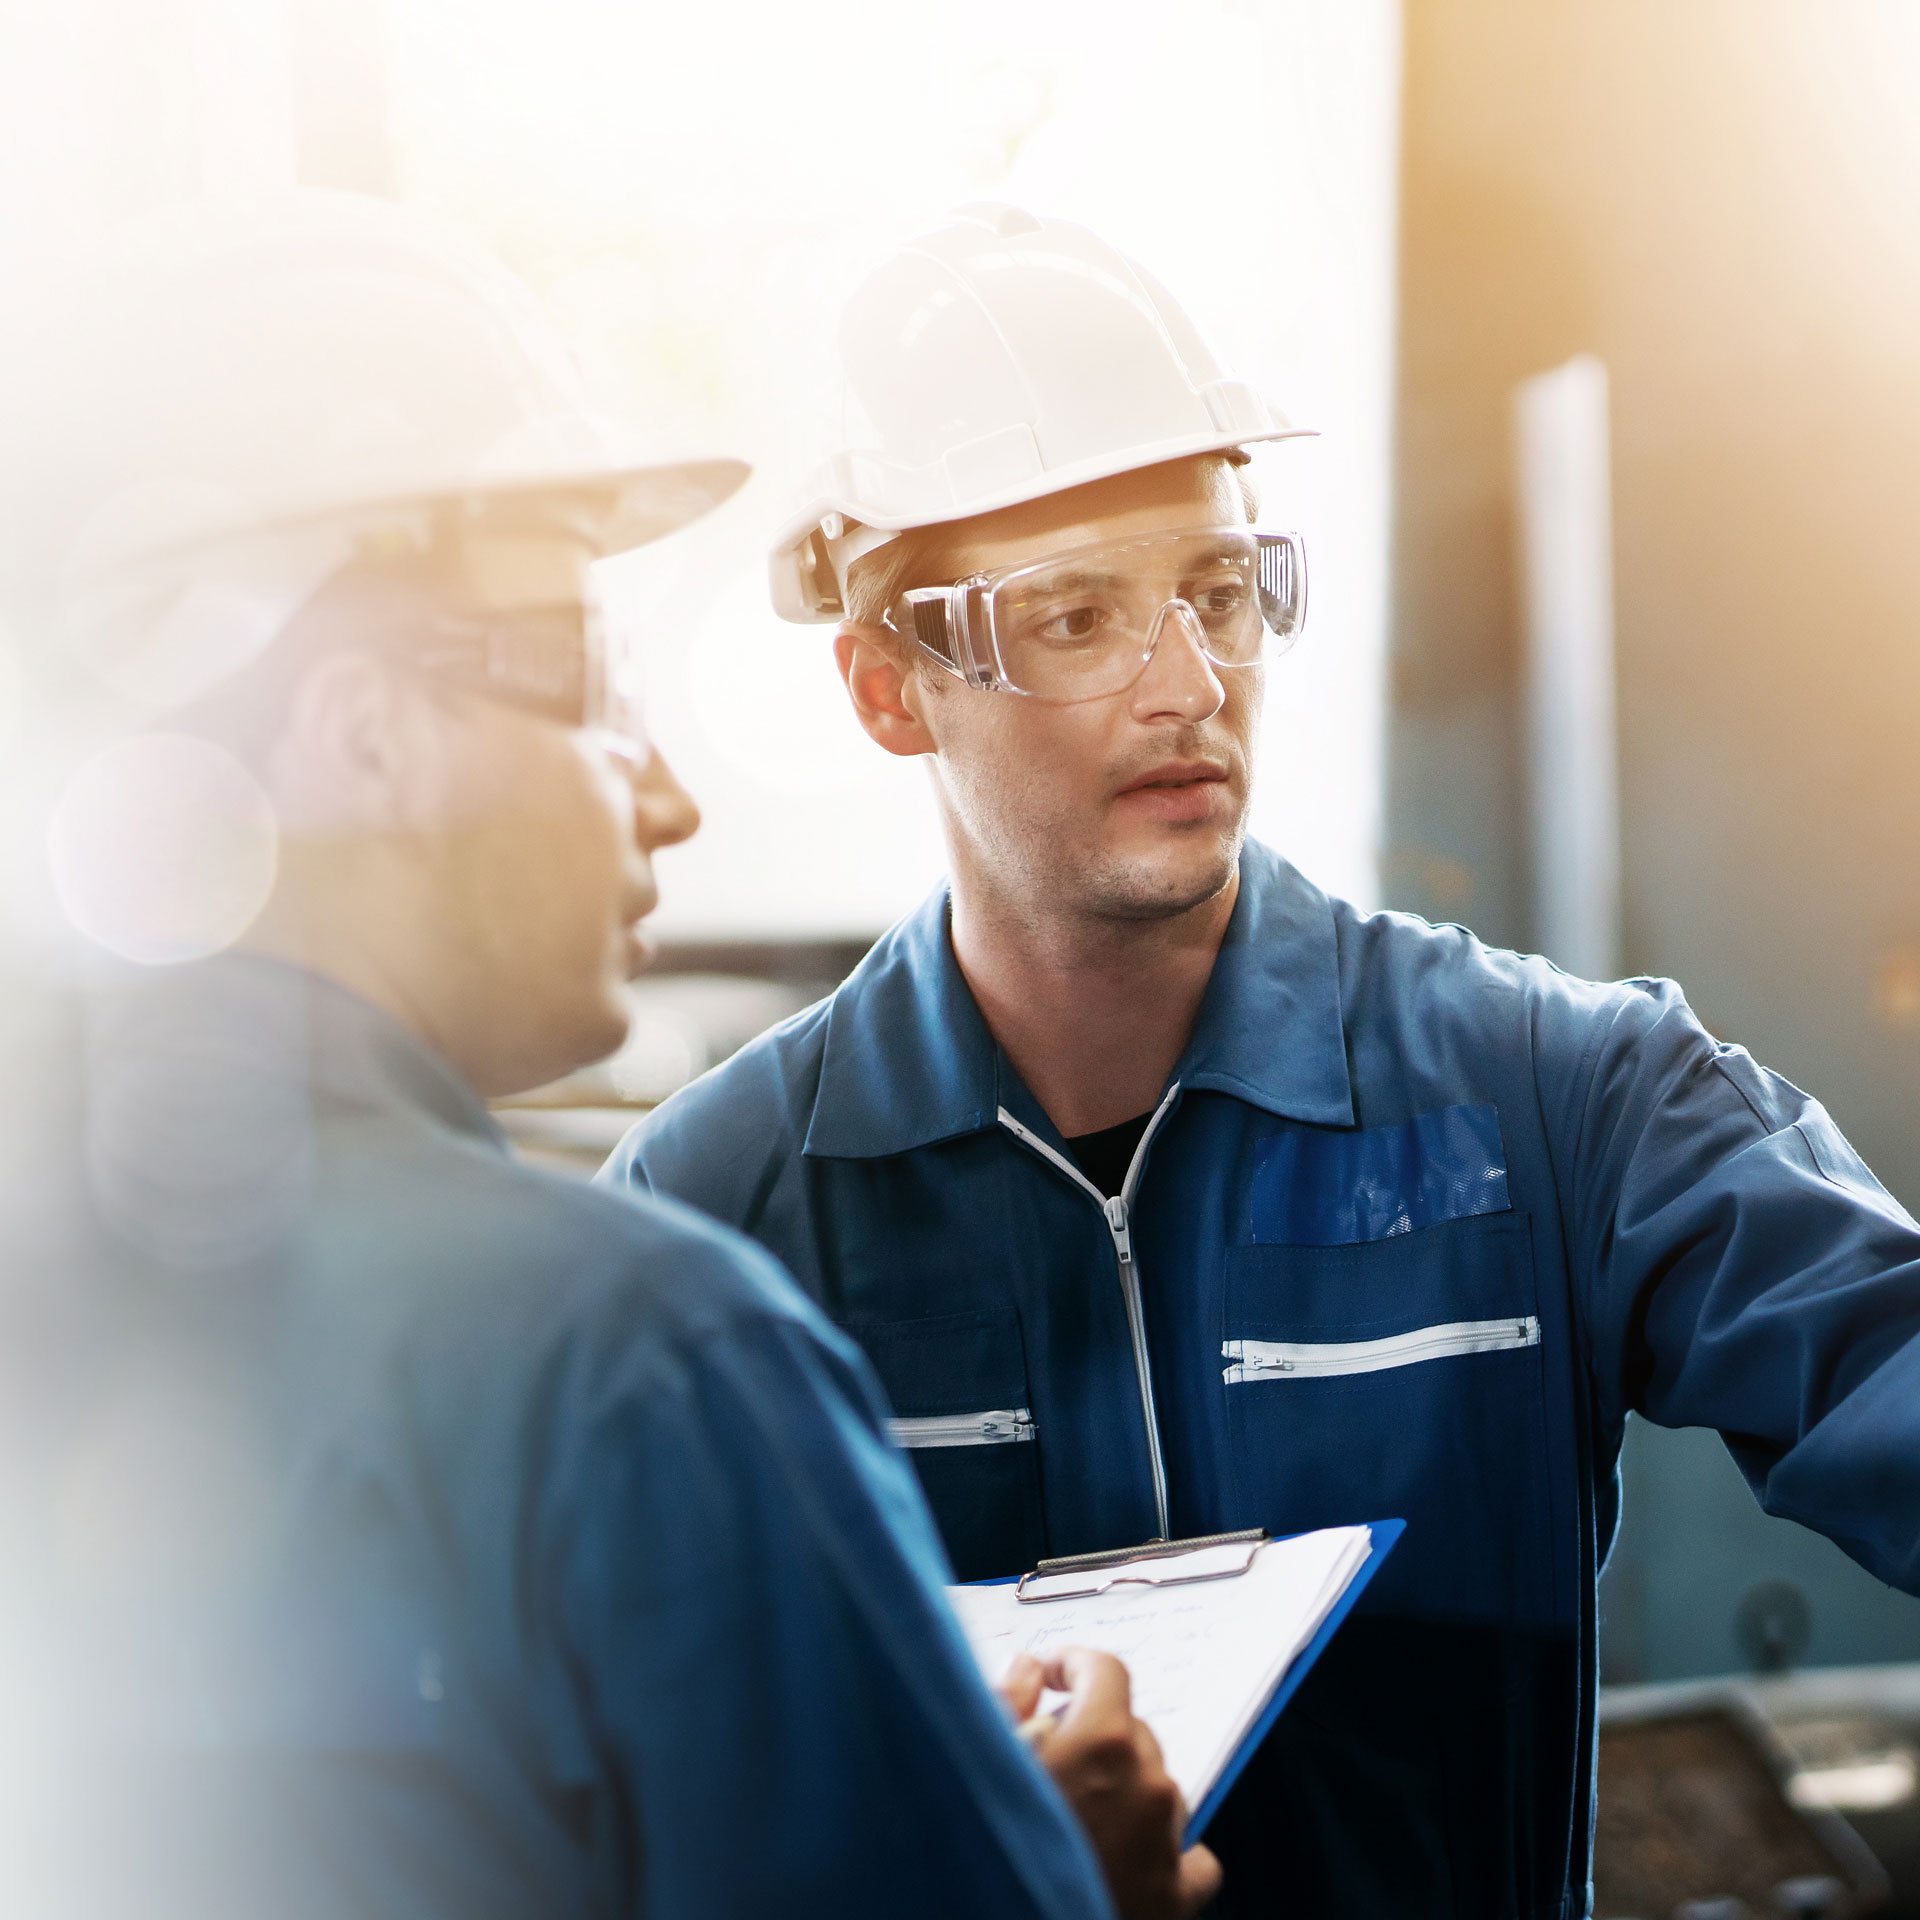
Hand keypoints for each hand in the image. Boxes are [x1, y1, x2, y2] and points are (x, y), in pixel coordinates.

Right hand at [997, 1647, 1222, 1919]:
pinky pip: (1192, 1855)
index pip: (1106, 1672)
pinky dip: (1165, 1849)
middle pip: (1131, 1733)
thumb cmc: (994, 1849)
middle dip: (1094, 1738)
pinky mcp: (1178, 1895)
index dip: (1074, 1668)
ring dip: (1126, 1792)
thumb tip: (1029, 1669)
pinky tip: (1128, 1860)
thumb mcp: (983, 1763)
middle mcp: (1147, 1784)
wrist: (1007, 1918)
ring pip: (1157, 1788)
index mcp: (1103, 1742)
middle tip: (1052, 1767)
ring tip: (1081, 1822)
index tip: (1053, 1680)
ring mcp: (1168, 1840)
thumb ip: (1009, 1701)